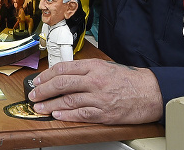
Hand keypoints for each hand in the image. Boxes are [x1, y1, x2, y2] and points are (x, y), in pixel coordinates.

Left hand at [28, 59, 162, 123]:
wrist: (150, 92)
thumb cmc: (129, 79)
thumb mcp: (106, 67)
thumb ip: (86, 70)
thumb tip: (65, 74)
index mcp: (94, 67)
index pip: (63, 69)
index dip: (47, 75)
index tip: (38, 81)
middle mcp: (94, 81)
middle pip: (61, 84)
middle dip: (43, 90)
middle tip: (33, 94)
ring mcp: (99, 98)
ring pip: (68, 100)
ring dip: (50, 104)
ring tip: (40, 107)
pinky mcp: (104, 113)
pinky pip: (81, 114)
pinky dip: (66, 115)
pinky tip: (57, 115)